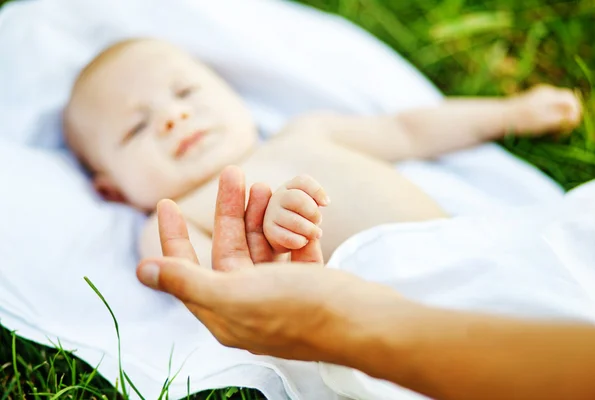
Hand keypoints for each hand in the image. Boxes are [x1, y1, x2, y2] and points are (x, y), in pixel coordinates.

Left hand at [135, 166, 399, 360]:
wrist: (361, 321)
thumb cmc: (297, 310)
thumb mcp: (236, 295)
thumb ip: (188, 282)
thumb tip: (143, 271)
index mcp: (224, 309)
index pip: (187, 270)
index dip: (173, 237)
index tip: (165, 203)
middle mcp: (249, 300)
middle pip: (230, 246)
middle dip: (231, 209)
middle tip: (234, 173)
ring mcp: (280, 289)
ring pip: (263, 242)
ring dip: (263, 213)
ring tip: (268, 186)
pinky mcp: (307, 279)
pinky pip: (293, 245)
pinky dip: (293, 225)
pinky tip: (300, 207)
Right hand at [264, 175, 328, 262]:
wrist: (282, 233)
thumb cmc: (301, 215)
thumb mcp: (309, 204)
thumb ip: (315, 200)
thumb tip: (325, 201)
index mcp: (290, 187)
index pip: (302, 182)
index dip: (317, 191)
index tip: (326, 203)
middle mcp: (278, 196)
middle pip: (297, 198)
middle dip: (313, 212)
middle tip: (319, 221)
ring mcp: (272, 213)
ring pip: (294, 221)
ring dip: (309, 229)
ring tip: (315, 233)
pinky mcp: (269, 230)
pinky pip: (287, 237)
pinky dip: (300, 240)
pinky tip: (303, 240)